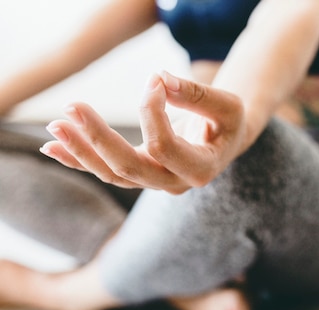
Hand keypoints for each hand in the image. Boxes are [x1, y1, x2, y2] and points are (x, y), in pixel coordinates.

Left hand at [40, 72, 245, 193]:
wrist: (224, 140)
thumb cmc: (227, 121)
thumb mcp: (227, 104)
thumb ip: (198, 94)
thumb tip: (159, 78)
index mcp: (201, 169)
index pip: (164, 147)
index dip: (152, 112)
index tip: (154, 80)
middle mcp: (175, 183)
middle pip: (129, 169)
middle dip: (99, 139)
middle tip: (73, 107)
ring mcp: (154, 183)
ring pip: (112, 174)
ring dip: (80, 151)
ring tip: (54, 127)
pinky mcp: (139, 175)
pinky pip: (105, 172)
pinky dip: (78, 161)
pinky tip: (52, 148)